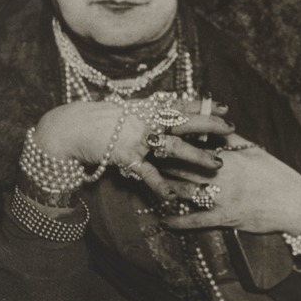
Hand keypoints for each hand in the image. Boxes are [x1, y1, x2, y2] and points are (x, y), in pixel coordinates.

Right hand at [33, 98, 233, 201]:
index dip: (202, 105)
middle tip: (231, 129)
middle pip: (184, 121)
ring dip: (197, 157)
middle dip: (209, 125)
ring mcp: (137, 138)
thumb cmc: (94, 119)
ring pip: (174, 148)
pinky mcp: (127, 157)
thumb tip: (161, 109)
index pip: (180, 103)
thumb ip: (143, 112)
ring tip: (217, 165)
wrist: (68, 128)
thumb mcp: (122, 109)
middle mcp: (145, 120)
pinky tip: (175, 197)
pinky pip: (149, 174)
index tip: (223, 106)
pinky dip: (162, 186)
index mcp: (145, 107)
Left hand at [161, 145, 300, 234]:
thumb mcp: (254, 150)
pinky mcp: (224, 219)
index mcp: (227, 159)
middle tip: (147, 159)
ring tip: (150, 184)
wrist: (294, 204)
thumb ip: (230, 139)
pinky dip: (178, 222)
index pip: (192, 148)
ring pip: (183, 193)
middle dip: (162, 164)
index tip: (157, 139)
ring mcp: (220, 200)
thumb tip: (211, 125)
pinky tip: (164, 220)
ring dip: (165, 189)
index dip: (172, 144)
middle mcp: (220, 178)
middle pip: (182, 169)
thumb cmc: (276, 174)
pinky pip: (195, 221)